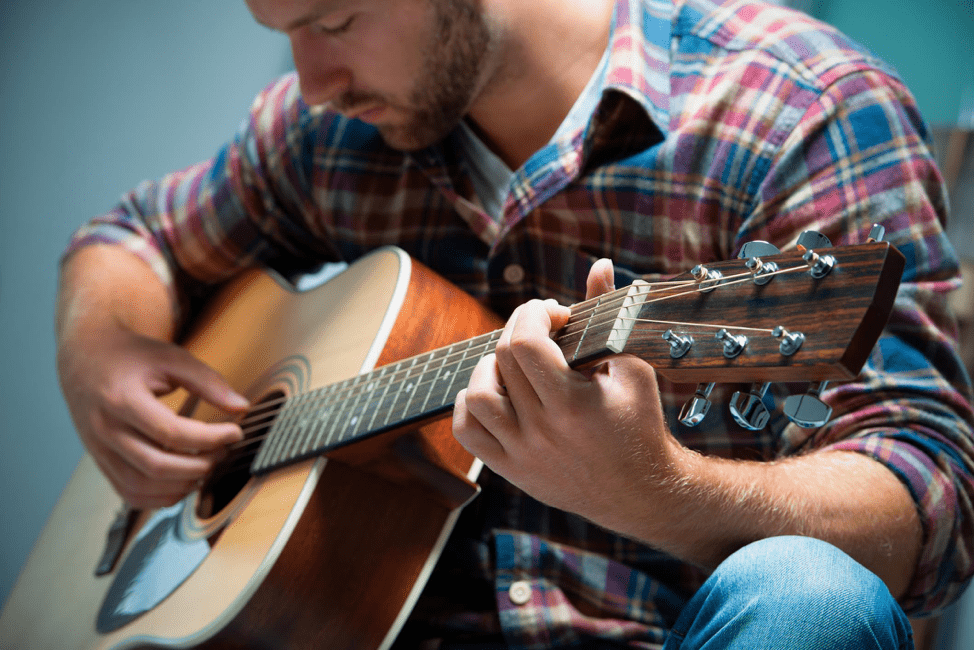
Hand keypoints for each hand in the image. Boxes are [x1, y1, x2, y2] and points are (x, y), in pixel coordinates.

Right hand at [57, 325, 248, 508]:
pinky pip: (129, 493)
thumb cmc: (132, 355)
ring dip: (182, 485)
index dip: (209, 438)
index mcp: (121, 399)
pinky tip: (185, 480)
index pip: (170, 432)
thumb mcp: (171, 357)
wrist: (87, 357)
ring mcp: (99, 450)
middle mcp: (105, 429)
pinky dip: (160, 497)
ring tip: (208, 466)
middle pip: (156, 465)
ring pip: (142, 487)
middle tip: (224, 451)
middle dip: (200, 465)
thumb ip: (208, 382)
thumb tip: (241, 407)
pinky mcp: (100, 462)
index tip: (235, 432)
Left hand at [452, 260, 688, 536]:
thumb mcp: (633, 368)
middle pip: (502, 360)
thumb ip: (609, 314)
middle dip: (519, 330)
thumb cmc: (641, 426)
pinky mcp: (511, 470)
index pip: (525, 342)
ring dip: (491, 367)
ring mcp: (522, 453)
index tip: (555, 315)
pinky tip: (496, 391)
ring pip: (477, 395)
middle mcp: (541, 431)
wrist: (641, 494)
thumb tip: (599, 265)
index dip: (533, 314)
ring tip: (518, 364)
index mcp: (572, 405)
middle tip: (542, 331)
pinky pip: (467, 431)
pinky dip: (471, 404)